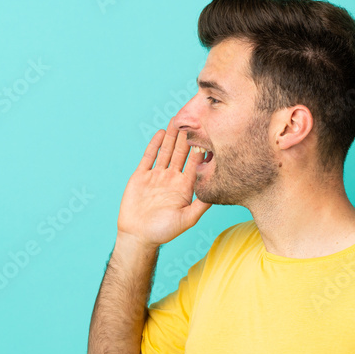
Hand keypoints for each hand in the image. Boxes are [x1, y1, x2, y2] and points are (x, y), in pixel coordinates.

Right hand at [116, 120, 211, 247]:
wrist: (137, 235)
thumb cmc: (163, 231)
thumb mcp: (187, 219)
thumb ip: (201, 205)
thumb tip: (217, 191)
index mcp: (184, 187)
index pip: (195, 164)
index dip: (201, 149)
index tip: (208, 133)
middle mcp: (172, 179)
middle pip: (182, 153)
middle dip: (187, 137)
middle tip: (193, 118)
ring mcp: (157, 176)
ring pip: (167, 151)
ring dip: (172, 137)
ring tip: (178, 120)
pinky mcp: (141, 176)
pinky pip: (149, 157)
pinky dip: (155, 145)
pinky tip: (161, 133)